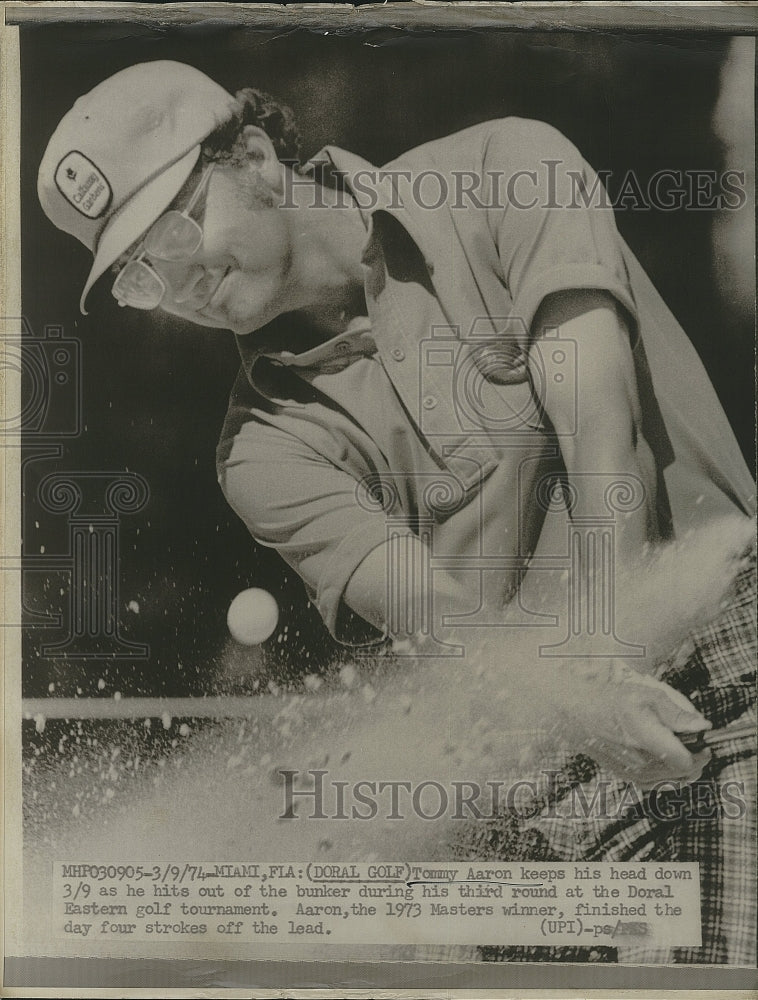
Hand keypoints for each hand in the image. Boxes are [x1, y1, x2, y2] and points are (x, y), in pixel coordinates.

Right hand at [548, 660, 711, 783]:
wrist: (579, 714)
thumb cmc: (612, 701)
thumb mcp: (646, 695)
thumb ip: (676, 712)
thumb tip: (702, 726)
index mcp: (645, 738)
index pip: (685, 762)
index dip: (700, 753)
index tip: (702, 741)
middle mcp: (639, 761)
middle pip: (683, 774)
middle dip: (695, 759)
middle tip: (694, 741)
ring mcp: (632, 773)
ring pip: (672, 781)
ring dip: (683, 767)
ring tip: (680, 748)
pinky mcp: (627, 778)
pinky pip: (658, 784)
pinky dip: (668, 775)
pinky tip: (666, 759)